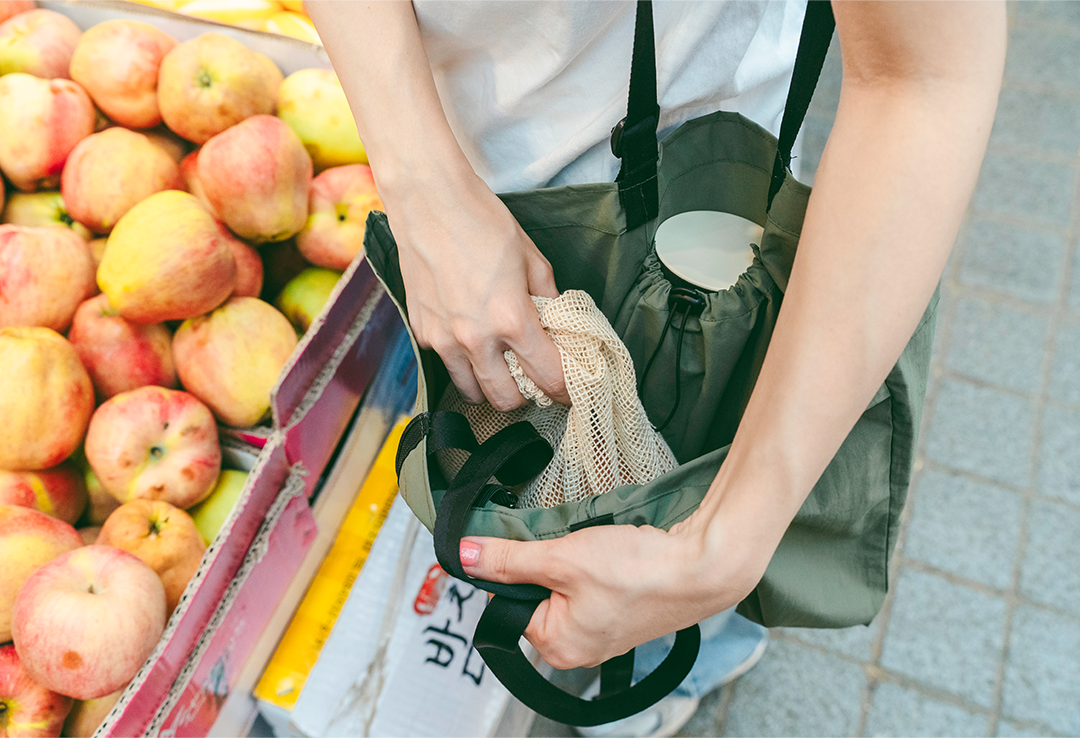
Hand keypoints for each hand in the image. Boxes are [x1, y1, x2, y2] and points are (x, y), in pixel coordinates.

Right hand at [387, 173, 568, 410]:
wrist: (429, 202)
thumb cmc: (481, 222)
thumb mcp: (532, 258)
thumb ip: (548, 299)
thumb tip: (558, 324)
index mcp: (511, 320)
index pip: (547, 376)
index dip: (564, 387)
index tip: (569, 387)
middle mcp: (476, 338)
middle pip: (506, 400)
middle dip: (525, 395)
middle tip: (533, 379)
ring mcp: (444, 339)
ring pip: (472, 391)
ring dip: (490, 386)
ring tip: (501, 367)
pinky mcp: (422, 332)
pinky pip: (447, 363)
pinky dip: (462, 360)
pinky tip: (470, 337)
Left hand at [458, 515, 761, 669]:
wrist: (703, 566)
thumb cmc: (638, 570)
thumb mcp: (561, 557)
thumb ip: (509, 559)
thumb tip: (463, 557)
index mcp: (556, 645)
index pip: (508, 598)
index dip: (518, 565)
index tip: (540, 547)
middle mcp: (577, 649)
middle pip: (536, 592)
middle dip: (551, 562)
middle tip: (579, 549)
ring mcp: (601, 633)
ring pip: (565, 585)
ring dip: (576, 561)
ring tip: (603, 553)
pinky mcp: (622, 615)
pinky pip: (591, 586)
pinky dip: (598, 566)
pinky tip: (617, 557)